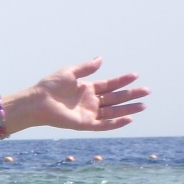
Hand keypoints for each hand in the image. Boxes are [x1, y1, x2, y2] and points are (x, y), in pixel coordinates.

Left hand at [29, 57, 147, 131]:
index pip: (110, 85)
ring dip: (128, 109)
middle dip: (131, 95)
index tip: (135, 75)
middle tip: (147, 91)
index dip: (122, 81)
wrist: (37, 102)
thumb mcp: (70, 72)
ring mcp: (88, 113)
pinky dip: (116, 123)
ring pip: (113, 112)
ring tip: (143, 105)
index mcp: (87, 88)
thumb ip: (86, 67)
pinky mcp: (84, 124)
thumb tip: (101, 59)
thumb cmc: (49, 86)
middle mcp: (90, 101)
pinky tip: (128, 119)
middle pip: (115, 98)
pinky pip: (103, 125)